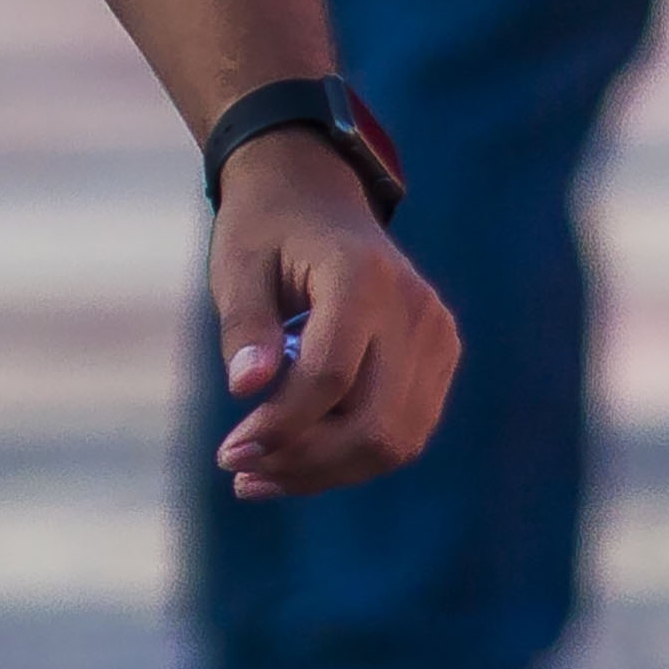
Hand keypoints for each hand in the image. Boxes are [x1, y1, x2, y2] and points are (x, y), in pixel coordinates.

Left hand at [208, 139, 454, 499]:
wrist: (316, 194)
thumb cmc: (267, 229)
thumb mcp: (237, 265)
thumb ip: (246, 325)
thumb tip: (246, 390)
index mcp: (362, 278)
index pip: (330, 378)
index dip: (280, 427)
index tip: (228, 452)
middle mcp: (415, 310)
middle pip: (374, 424)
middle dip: (306, 463)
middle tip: (240, 472)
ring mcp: (438, 337)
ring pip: (397, 440)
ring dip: (328, 470)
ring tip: (260, 475)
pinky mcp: (440, 357)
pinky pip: (404, 429)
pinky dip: (352, 455)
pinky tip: (298, 459)